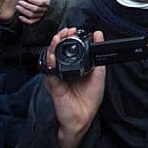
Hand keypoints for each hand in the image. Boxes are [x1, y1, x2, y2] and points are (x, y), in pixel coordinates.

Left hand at [17, 0, 50, 24]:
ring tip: (18, 6)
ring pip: (32, 15)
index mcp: (46, 3)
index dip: (32, 0)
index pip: (40, 2)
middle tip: (20, 1)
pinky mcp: (37, 20)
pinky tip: (20, 16)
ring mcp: (40, 15)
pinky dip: (25, 20)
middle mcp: (44, 10)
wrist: (46, 5)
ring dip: (23, 11)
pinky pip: (31, 22)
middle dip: (26, 5)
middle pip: (35, 9)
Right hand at [44, 27, 105, 147]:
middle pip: (57, 51)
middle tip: (65, 32)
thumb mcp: (98, 73)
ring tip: (57, 39)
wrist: (83, 117)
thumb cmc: (90, 97)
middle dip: (59, 39)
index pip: (69, 48)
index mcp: (75, 66)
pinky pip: (49, 74)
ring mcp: (58, 77)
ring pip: (50, 59)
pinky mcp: (54, 86)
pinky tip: (53, 57)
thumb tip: (98, 36)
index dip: (69, 38)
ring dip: (52, 48)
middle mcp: (64, 70)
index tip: (73, 30)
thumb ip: (97, 56)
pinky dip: (50, 64)